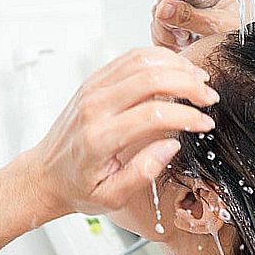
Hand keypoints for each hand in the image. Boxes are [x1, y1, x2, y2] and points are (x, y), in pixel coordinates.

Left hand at [30, 47, 218, 215]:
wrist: (45, 175)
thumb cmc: (78, 187)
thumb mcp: (111, 197)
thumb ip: (143, 172)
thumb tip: (171, 144)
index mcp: (100, 138)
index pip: (153, 114)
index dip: (187, 116)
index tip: (205, 124)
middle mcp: (94, 108)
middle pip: (151, 79)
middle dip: (189, 84)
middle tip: (209, 97)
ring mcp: (92, 90)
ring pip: (141, 60)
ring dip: (176, 65)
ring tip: (198, 79)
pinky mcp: (93, 82)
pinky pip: (129, 58)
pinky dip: (158, 58)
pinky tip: (176, 70)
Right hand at [150, 0, 239, 50]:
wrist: (235, 55)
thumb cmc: (238, 34)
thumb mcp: (218, 26)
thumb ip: (191, 17)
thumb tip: (164, 9)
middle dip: (168, 9)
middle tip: (179, 30)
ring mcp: (187, 0)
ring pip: (161, 5)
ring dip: (165, 27)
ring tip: (184, 40)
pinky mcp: (177, 16)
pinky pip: (158, 21)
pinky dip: (163, 36)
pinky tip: (178, 44)